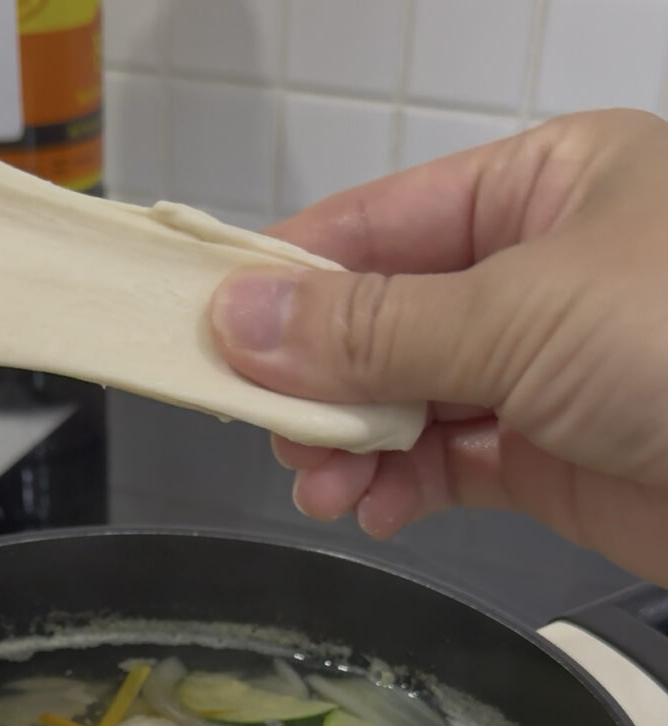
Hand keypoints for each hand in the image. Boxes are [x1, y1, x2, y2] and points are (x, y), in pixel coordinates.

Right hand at [208, 109, 667, 584]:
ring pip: (399, 399)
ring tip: (322, 487)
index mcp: (538, 189)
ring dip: (349, 445)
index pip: (374, 222)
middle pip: (377, 318)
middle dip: (318, 379)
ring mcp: (534, 367)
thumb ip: (371, 326)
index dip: (287, 275)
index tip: (210, 325)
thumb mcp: (521, 313)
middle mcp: (530, 272)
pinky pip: (438, 461)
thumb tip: (237, 320)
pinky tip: (372, 508)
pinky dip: (395, 486)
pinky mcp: (542, 453)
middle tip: (270, 428)